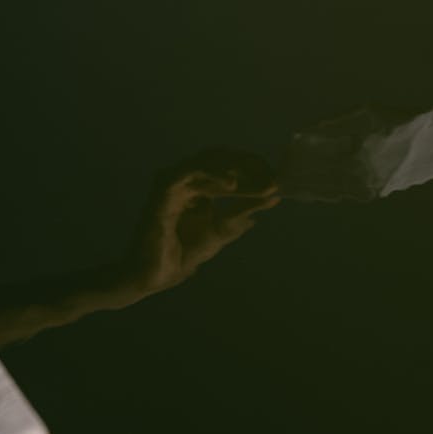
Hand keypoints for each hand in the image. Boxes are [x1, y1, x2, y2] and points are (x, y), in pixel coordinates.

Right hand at [130, 160, 279, 295]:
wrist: (156, 276)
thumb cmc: (183, 252)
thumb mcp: (222, 230)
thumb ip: (244, 211)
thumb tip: (273, 196)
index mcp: (199, 184)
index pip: (228, 164)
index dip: (253, 167)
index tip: (277, 178)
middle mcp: (186, 178)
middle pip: (220, 157)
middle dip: (249, 165)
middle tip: (272, 177)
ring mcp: (173, 182)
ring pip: (206, 160)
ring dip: (236, 168)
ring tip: (260, 181)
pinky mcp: (162, 191)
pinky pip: (187, 173)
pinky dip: (210, 174)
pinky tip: (230, 183)